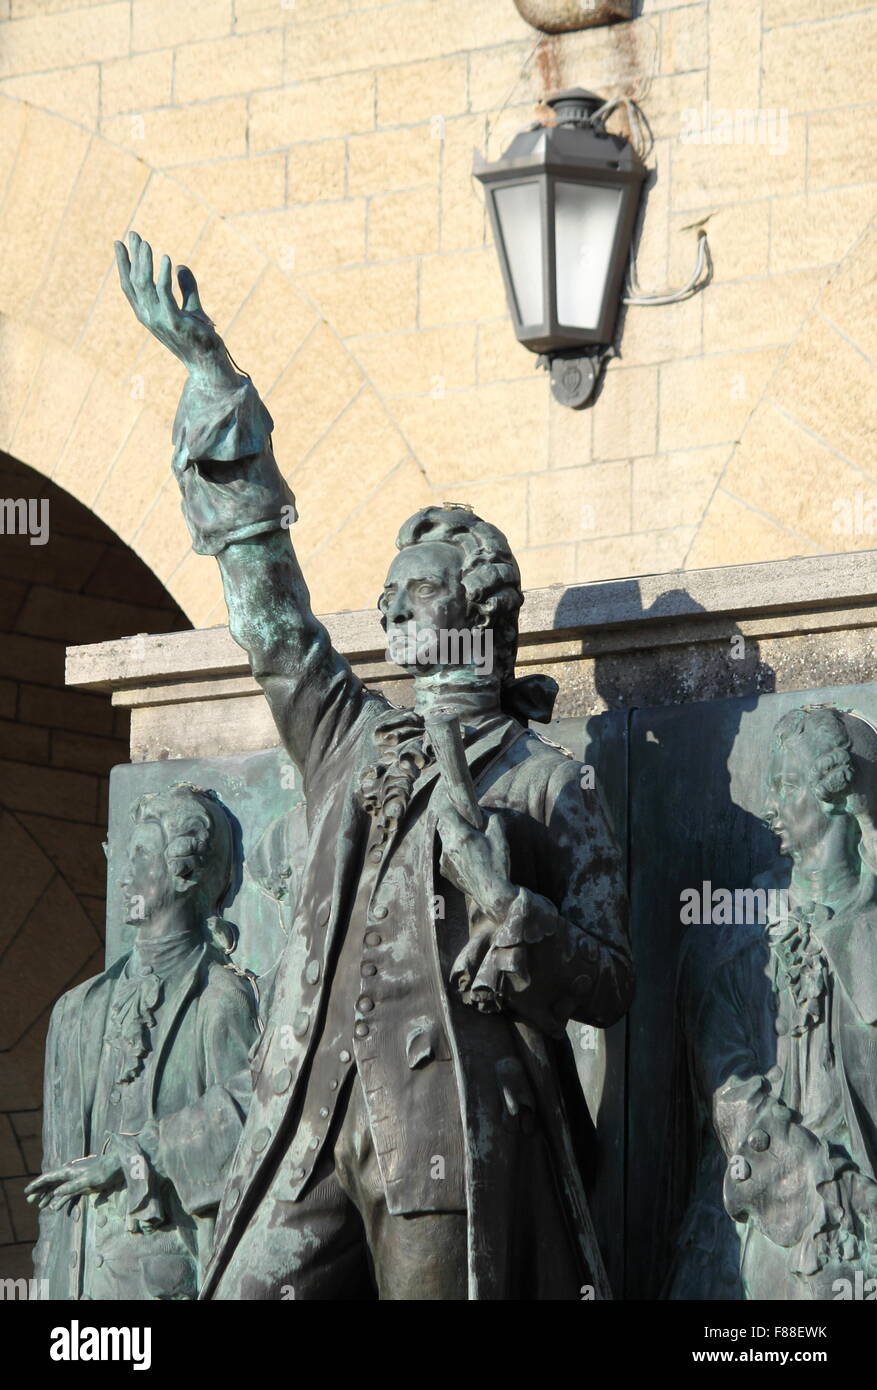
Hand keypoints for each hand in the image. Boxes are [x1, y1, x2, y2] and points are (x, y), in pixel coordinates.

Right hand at [25, 1154, 123, 1210]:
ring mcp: (76, 1180)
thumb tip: (55, 1193)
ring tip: (39, 1206)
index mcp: (69, 1170)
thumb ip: (72, 1186)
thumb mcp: (89, 1180)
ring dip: (48, 1196)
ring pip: (58, 1188)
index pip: (49, 1177)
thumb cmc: (104, 1171)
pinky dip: (60, 1200)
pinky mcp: (82, 1186)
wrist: (118, 1167)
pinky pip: (67, 1194)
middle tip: (30, 1201)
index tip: (26, 1192)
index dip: (37, 1184)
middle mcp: (70, 1174)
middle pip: (51, 1183)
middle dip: (40, 1191)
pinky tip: (54, 1207)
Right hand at [114, 231, 237, 388]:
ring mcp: (160, 321)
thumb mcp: (191, 308)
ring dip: (145, 262)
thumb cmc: (199, 338)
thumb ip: (186, 287)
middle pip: (134, 282)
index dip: (123, 265)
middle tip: (133, 233)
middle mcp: (149, 317)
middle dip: (133, 256)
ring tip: (147, 243)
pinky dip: (164, 275)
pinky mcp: (174, 322)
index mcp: (148, 314)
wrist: (208, 362)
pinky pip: (165, 294)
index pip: (129, 286)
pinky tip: (168, 259)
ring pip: (146, 286)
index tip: (120, 243)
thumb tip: (181, 265)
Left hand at [436, 800, 516, 923]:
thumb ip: (492, 820)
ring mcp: (444, 859)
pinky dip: (454, 851)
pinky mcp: (444, 870)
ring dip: (454, 836)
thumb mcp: (500, 838)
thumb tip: (484, 813)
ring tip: (470, 842)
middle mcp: (449, 846)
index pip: (445, 811)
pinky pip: (446, 854)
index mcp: (462, 835)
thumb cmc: (498, 865)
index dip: (448, 803)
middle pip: (444, 824)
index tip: (453, 799)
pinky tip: (468, 858)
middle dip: (453, 820)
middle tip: (466, 822)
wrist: (493, 895)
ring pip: (445, 839)